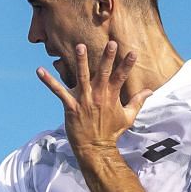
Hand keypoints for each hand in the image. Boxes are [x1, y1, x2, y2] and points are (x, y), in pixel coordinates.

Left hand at [36, 41, 142, 155]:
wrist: (95, 148)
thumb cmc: (111, 132)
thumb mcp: (128, 117)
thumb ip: (138, 101)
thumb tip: (150, 91)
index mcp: (111, 96)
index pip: (121, 77)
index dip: (127, 65)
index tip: (132, 52)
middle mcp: (98, 96)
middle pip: (104, 73)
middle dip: (108, 57)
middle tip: (111, 43)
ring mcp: (84, 100)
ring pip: (82, 77)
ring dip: (81, 61)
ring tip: (80, 46)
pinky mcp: (70, 106)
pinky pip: (58, 91)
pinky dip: (48, 81)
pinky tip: (39, 70)